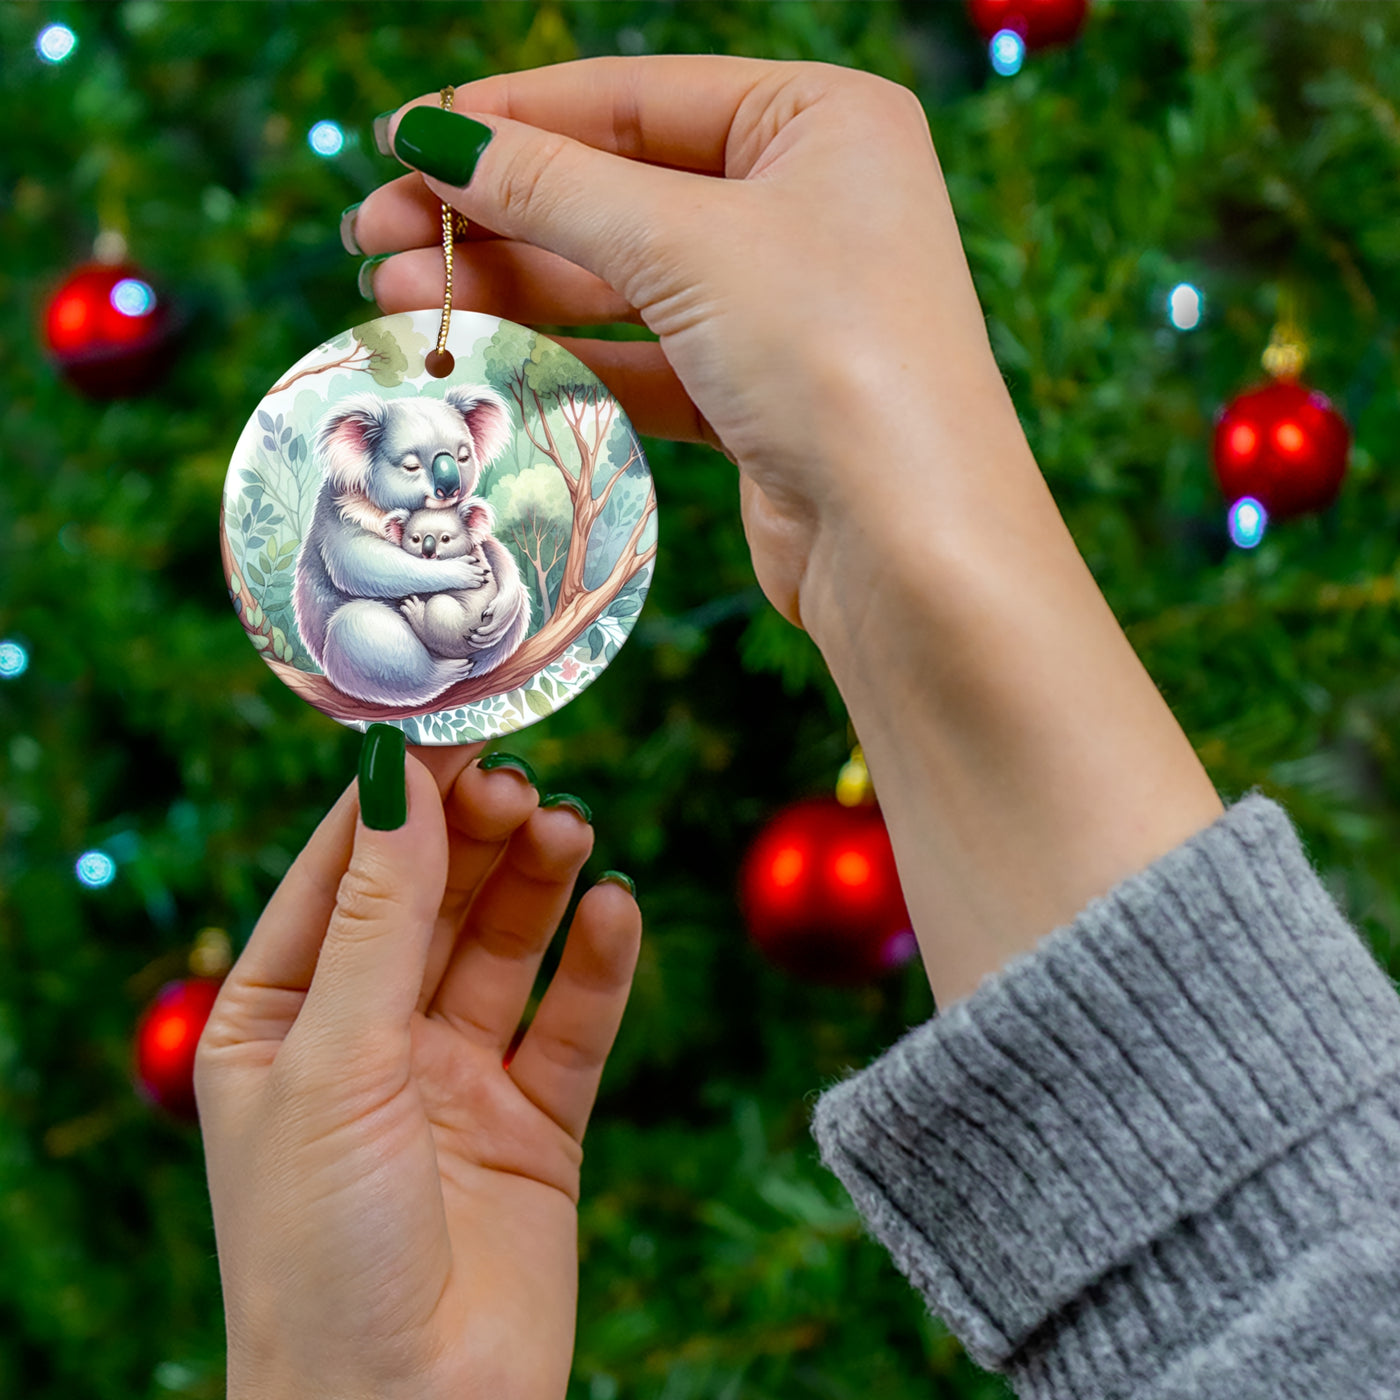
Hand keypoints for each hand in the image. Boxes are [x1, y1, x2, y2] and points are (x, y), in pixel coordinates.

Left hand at [195, 744, 640, 1399]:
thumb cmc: (321, 1252)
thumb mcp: (335, 1061)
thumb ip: (379, 916)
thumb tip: (398, 774)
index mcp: (280, 1020)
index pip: (342, 874)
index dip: (397, 798)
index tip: (453, 724)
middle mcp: (368, 1039)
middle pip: (433, 899)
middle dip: (475, 836)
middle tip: (522, 781)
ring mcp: (454, 1078)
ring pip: (505, 947)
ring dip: (538, 883)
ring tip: (570, 830)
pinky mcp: (535, 1123)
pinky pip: (572, 1022)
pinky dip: (598, 964)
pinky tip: (615, 911)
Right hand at [350, 56, 1013, 635]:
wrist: (909, 543)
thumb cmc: (832, 356)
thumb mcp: (685, 243)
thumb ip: (553, 187)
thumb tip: (435, 137)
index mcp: (819, 121)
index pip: (634, 97)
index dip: (510, 117)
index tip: (401, 139)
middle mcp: (808, 203)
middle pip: (617, 189)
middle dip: (493, 213)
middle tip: (373, 234)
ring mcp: (784, 304)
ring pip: (621, 280)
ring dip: (510, 288)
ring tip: (395, 298)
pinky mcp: (758, 396)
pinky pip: (643, 358)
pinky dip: (564, 357)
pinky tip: (479, 355)